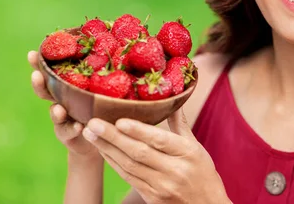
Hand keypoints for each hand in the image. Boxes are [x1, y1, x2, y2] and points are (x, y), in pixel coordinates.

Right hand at [28, 51, 98, 158]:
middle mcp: (61, 100)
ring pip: (54, 112)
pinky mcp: (68, 134)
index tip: (32, 53)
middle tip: (36, 75)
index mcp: (68, 85)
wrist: (100, 136)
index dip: (40, 64)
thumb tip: (122, 42)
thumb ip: (106, 71)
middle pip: (45, 90)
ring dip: (55, 111)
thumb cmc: (104, 104)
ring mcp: (63, 118)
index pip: (52, 72)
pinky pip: (68, 131)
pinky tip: (78, 127)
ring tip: (59, 109)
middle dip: (39, 83)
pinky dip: (72, 128)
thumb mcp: (107, 85)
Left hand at [82, 109, 229, 203]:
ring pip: (129, 166)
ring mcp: (161, 186)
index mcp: (187, 153)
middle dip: (112, 137)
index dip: (138, 130)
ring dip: (107, 150)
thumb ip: (180, 124)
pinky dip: (113, 163)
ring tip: (91, 134)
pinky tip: (103, 151)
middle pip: (139, 153)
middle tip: (93, 123)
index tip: (118, 120)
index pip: (159, 140)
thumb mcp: (196, 147)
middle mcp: (174, 171)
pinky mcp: (151, 198)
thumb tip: (172, 99)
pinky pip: (128, 178)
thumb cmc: (202, 172)